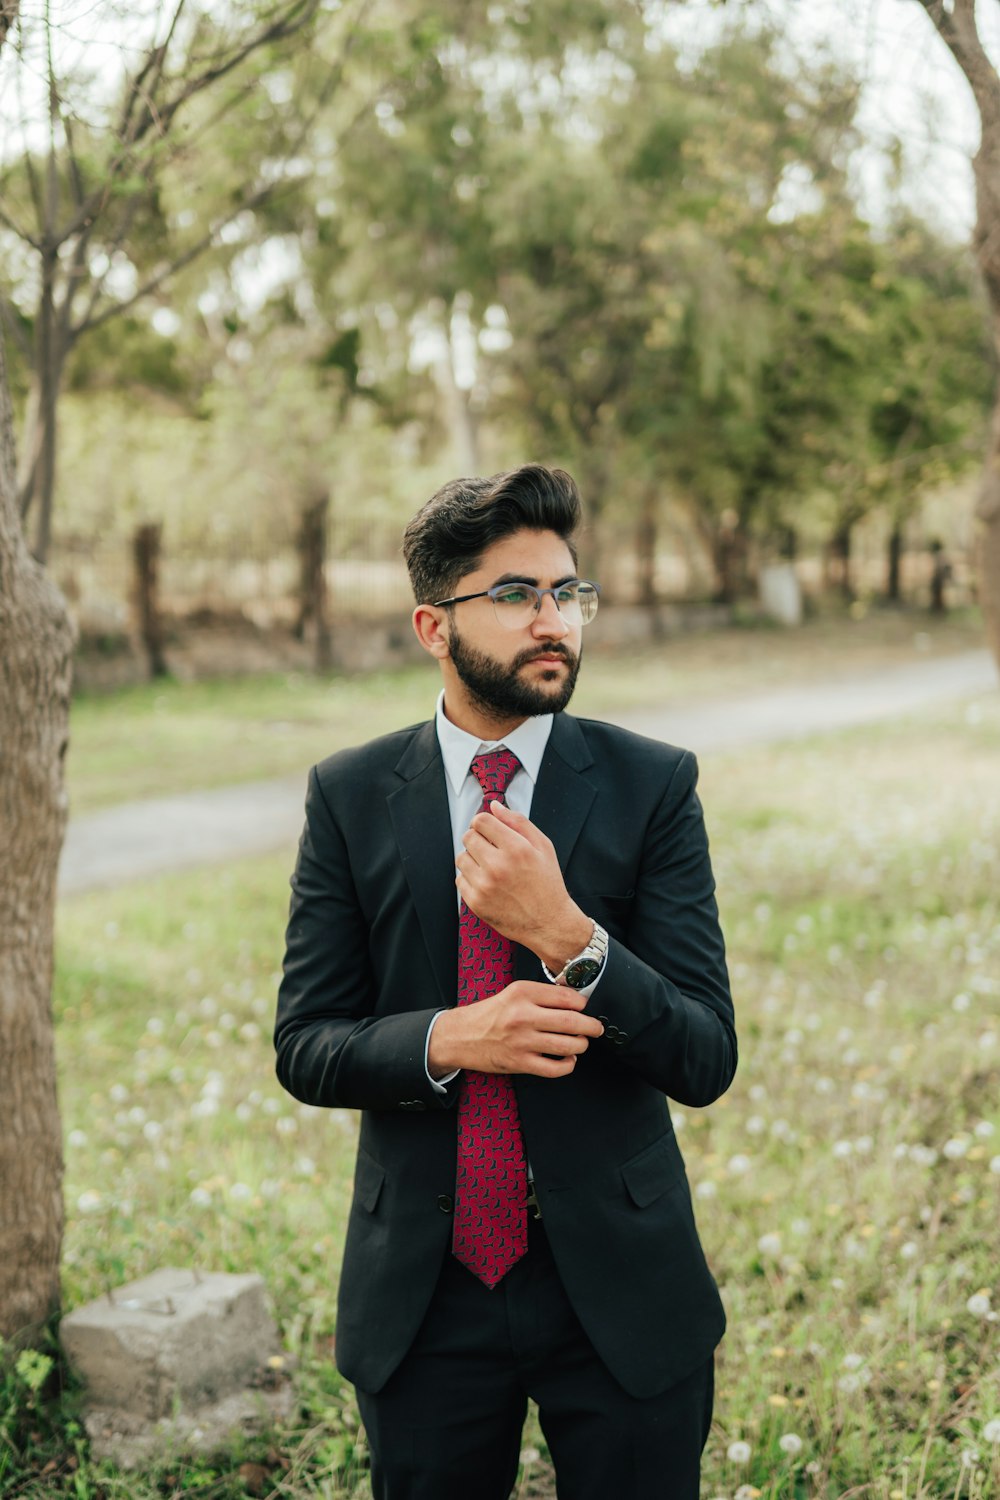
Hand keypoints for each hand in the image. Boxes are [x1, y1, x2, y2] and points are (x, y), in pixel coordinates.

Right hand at [428, 979, 603, 1079]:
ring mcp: (522, 1041)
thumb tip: (575, 1003)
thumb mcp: (512, 993)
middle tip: (597, 1028)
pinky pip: (555, 1068)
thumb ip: (541, 996)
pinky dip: (568, 1065)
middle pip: (572, 1022)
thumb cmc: (488, 1014)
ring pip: (568, 1045)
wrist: (459, 1036)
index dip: (583, 1005)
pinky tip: (568, 1059)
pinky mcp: (520, 1063)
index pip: (566, 997)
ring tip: (580, 1043)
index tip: (585, 1009)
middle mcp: (523, 1015)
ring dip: (581, 1045)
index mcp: (522, 993)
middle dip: (592, 1026)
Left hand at [456, 800, 592, 969]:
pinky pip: (460, 880)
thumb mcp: (543, 846)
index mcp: (516, 848)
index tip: (489, 830)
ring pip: (461, 858)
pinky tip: (487, 883)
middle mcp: (498, 866)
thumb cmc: (548, 883)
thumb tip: (494, 806)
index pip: (481, 821)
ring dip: (472, 859)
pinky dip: (470, 879)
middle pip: (468, 837)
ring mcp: (484, 886)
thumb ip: (518, 822)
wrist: (549, 923)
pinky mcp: (476, 902)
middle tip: (491, 850)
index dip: (484, 822)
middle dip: (478, 839)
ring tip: (490, 868)